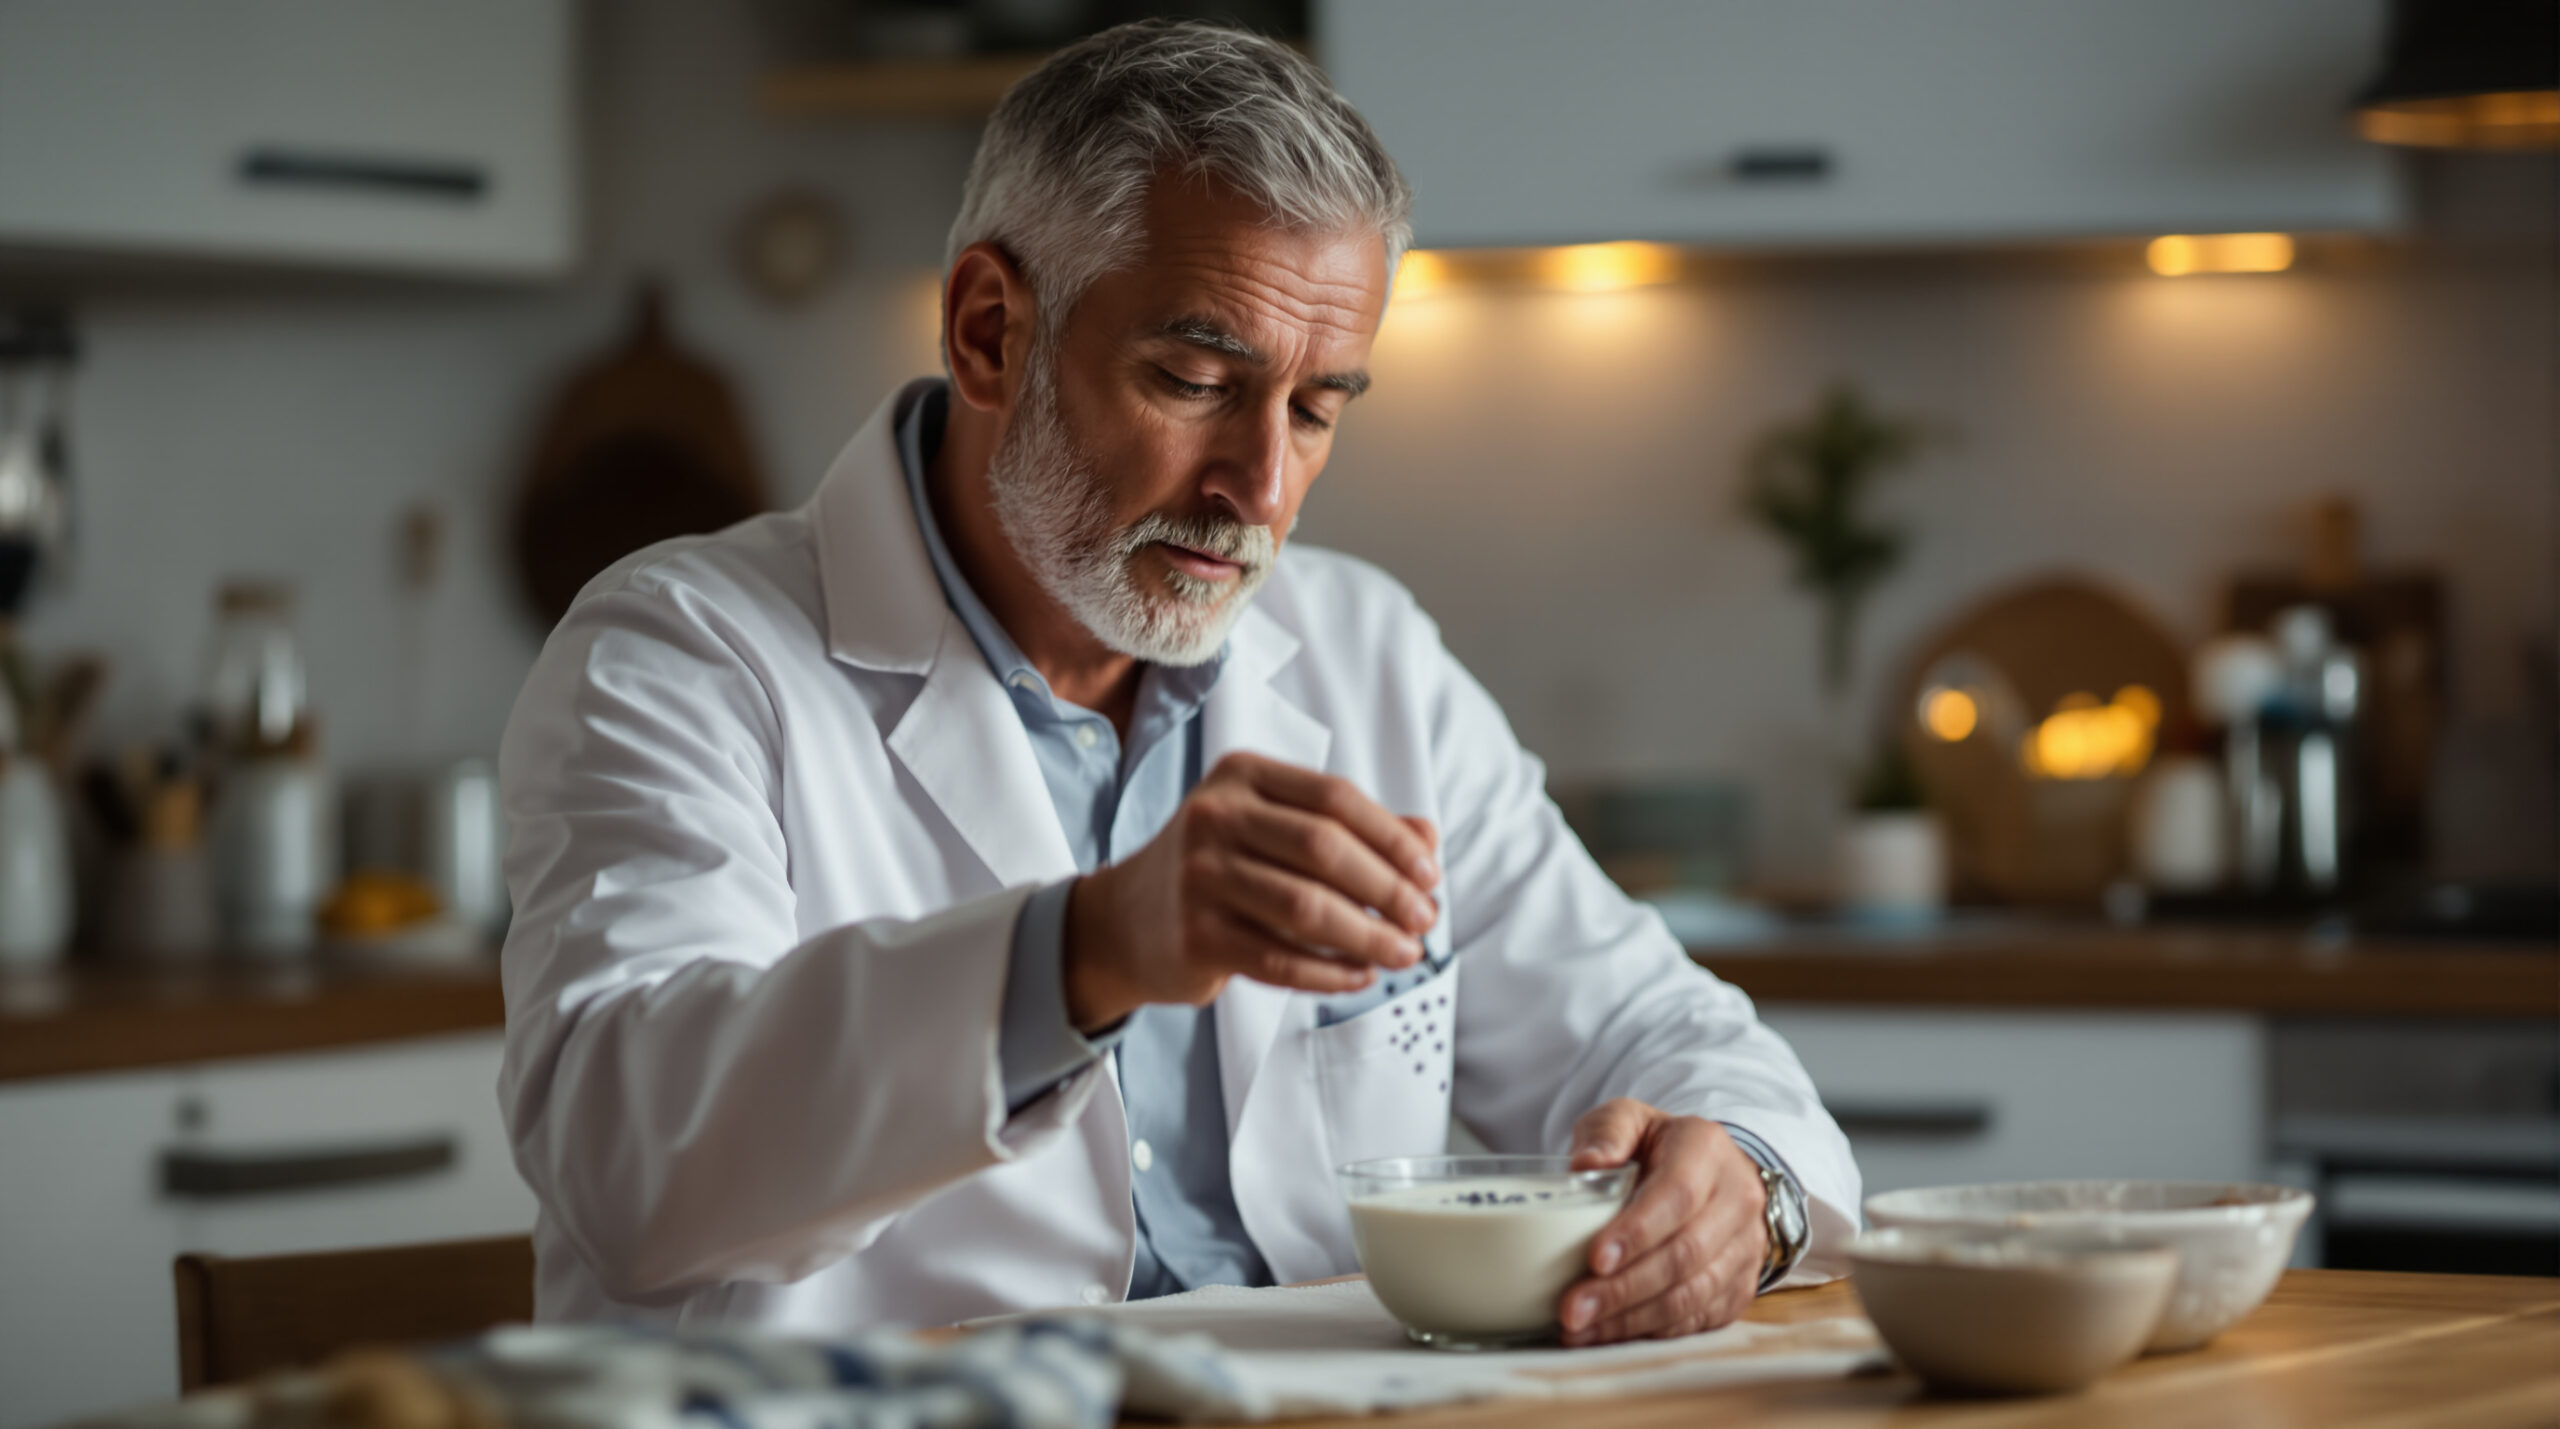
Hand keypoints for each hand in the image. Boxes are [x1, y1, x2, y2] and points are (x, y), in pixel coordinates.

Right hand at [1063, 752, 1439, 1030]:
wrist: (1125, 921)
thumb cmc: (1220, 868)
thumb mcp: (1275, 829)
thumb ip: (1351, 829)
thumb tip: (1429, 840)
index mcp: (1242, 776)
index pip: (1335, 798)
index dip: (1392, 838)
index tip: (1431, 874)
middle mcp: (1214, 816)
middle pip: (1324, 849)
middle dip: (1388, 889)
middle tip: (1425, 920)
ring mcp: (1199, 876)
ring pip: (1306, 908)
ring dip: (1369, 936)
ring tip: (1405, 954)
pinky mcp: (1195, 936)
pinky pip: (1281, 959)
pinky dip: (1331, 973)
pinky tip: (1361, 976)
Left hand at [1555, 1099, 1767, 1345]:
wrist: (1710, 1174)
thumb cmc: (1657, 1147)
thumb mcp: (1629, 1120)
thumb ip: (1606, 1133)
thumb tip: (1585, 1165)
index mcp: (1708, 1149)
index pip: (1677, 1195)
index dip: (1638, 1231)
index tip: (1595, 1259)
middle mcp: (1738, 1198)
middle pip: (1685, 1253)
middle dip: (1625, 1288)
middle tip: (1573, 1308)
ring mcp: (1746, 1247)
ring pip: (1693, 1294)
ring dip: (1632, 1318)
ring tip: (1579, 1328)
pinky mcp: (1741, 1286)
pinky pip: (1697, 1318)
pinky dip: (1650, 1332)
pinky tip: (1607, 1334)